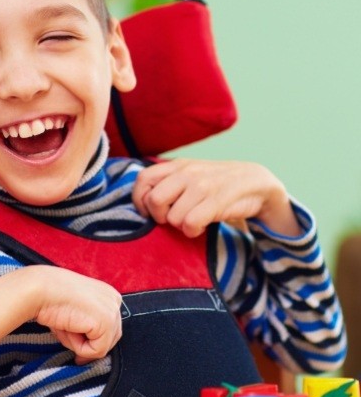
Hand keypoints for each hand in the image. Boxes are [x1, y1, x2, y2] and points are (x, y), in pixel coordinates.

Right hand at [0, 265, 121, 364]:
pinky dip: (79, 347)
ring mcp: (113, 311)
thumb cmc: (51, 297)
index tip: (75, 340)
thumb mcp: (75, 309)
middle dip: (88, 343)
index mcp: (108, 293)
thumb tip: (90, 349)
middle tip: (66, 334)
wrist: (41, 289)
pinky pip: (97, 351)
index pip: (109, 326)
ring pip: (102, 346)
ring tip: (65, 327)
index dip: (91, 337)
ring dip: (81, 344)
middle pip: (110, 338)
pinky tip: (68, 328)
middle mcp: (114, 300)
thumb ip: (87, 323)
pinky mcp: (107, 323)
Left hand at [132, 159, 300, 237]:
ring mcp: (201, 186)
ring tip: (194, 220)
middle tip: (172, 219)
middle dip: (159, 217)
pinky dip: (194, 231)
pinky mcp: (216, 201)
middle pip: (154, 201)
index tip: (148, 212)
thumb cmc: (216, 183)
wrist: (256, 182)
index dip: (139, 199)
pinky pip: (190, 224)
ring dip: (181, 226)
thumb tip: (143, 202)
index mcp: (177, 165)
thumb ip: (167, 182)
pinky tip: (203, 225)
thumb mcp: (190, 175)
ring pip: (172, 217)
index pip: (143, 179)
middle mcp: (186, 173)